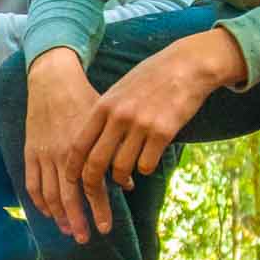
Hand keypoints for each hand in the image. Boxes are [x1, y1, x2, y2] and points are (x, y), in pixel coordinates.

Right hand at [21, 48, 106, 240]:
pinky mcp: (30, 152)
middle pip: (68, 197)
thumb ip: (116, 154)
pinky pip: (32, 183)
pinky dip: (39, 201)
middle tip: (86, 238)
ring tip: (69, 230)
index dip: (99, 210)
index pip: (92, 188)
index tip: (106, 229)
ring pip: (49, 194)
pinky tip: (48, 213)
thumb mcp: (107, 122)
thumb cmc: (84, 99)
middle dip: (77, 221)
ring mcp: (43, 154)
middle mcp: (62, 155)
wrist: (52, 80)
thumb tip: (129, 183)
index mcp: (84, 148)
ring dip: (58, 216)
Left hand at [74, 29, 238, 233]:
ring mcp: (141, 125)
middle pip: (96, 162)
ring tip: (127, 181)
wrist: (187, 65)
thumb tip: (92, 141)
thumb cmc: (152, 77)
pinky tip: (148, 164)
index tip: (71, 180)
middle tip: (95, 195)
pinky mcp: (164, 132)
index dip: (72, 167)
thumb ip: (106, 113)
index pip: (78, 144)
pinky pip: (147, 165)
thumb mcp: (120, 89)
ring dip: (123, 179)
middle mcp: (119, 117)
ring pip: (121, 169)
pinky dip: (145, 169)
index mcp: (104, 105)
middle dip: (92, 184)